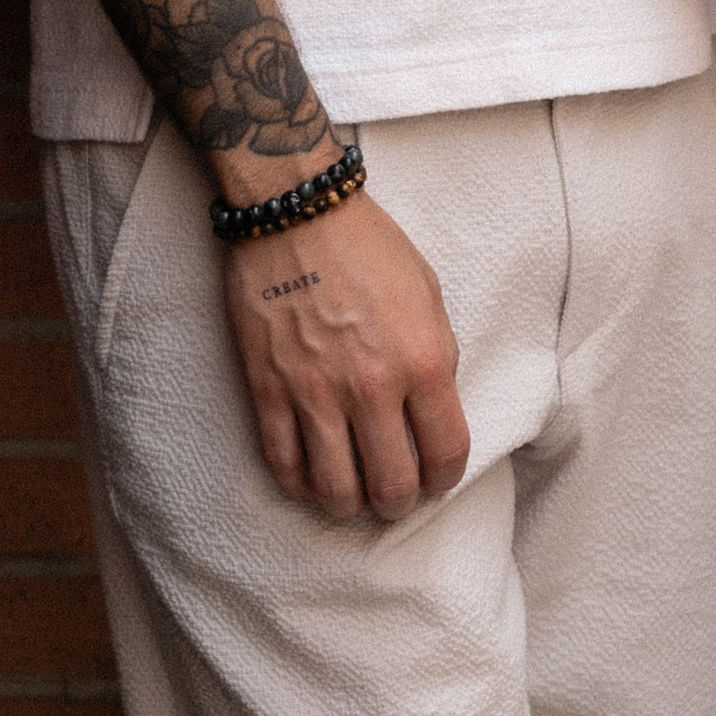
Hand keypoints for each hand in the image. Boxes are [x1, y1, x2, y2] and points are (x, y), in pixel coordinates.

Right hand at [222, 185, 469, 521]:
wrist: (296, 211)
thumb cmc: (368, 245)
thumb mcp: (428, 293)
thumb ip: (436, 357)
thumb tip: (431, 411)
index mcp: (422, 360)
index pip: (446, 453)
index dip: (446, 479)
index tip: (437, 478)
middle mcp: (371, 386)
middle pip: (392, 486)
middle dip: (399, 502)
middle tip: (396, 495)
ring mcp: (315, 393)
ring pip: (336, 491)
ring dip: (351, 505)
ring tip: (355, 495)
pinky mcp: (269, 390)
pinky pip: (284, 464)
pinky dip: (301, 485)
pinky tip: (312, 479)